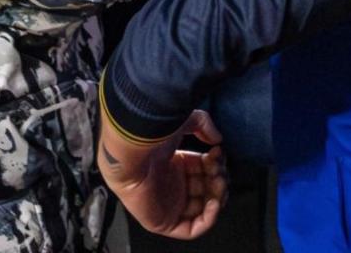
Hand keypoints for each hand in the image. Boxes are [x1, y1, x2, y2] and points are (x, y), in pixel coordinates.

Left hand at [99, 109, 227, 238]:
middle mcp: (173, 185)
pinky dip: (207, 219)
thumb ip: (203, 126)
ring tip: (217, 184)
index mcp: (175, 165)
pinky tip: (213, 203)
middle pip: (206, 190)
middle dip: (218, 180)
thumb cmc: (154, 139)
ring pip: (202, 209)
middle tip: (219, 172)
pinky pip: (191, 228)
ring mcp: (168, 205)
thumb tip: (218, 140)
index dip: (215, 164)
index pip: (203, 171)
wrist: (131, 156)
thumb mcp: (183, 122)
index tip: (218, 154)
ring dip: (216, 198)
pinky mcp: (164, 222)